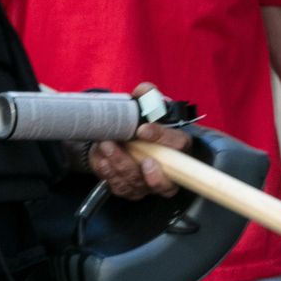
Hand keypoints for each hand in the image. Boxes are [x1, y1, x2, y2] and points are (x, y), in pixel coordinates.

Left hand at [86, 82, 189, 199]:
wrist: (127, 136)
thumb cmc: (144, 122)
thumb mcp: (148, 105)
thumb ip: (148, 95)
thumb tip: (143, 91)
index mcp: (179, 147)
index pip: (179, 145)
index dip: (162, 138)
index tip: (143, 129)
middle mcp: (169, 172)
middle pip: (161, 180)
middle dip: (138, 164)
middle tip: (124, 144)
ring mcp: (148, 185)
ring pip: (135, 183)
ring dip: (118, 163)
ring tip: (105, 144)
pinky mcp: (130, 190)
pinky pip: (119, 186)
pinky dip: (108, 172)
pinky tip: (102, 158)